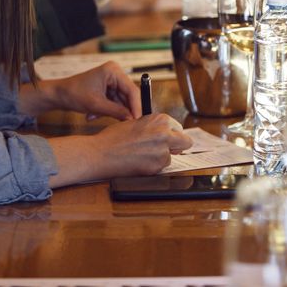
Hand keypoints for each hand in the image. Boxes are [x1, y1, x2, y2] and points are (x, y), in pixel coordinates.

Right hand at [47, 114, 193, 186]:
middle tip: (169, 149)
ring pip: (171, 156)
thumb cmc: (113, 138)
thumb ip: (152, 127)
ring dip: (161, 157)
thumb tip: (164, 133)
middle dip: (179, 146)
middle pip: (186, 142)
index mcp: (160, 119)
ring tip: (141, 156)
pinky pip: (161, 167)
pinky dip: (153, 166)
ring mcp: (162, 151)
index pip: (178, 127)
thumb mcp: (135, 123)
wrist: (101, 154)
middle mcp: (164, 133)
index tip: (169, 138)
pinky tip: (138, 162)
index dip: (172, 133)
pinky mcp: (157, 166)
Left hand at [53, 61, 140, 120]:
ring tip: (95, 115)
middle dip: (122, 110)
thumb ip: (116, 112)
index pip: (131, 90)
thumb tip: (132, 119)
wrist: (58, 95)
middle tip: (125, 124)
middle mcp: (115, 73)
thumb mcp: (96, 105)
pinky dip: (106, 110)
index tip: (138, 120)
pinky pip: (114, 102)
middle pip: (128, 96)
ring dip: (111, 112)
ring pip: (121, 101)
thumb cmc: (74, 94)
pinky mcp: (107, 88)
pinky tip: (93, 114)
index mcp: (113, 71)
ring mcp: (111, 81)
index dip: (136, 106)